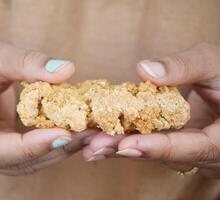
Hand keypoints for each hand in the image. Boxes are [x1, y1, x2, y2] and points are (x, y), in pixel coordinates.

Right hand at [0, 40, 96, 174]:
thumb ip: (27, 62)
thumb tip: (66, 70)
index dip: (28, 147)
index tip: (64, 134)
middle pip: (10, 163)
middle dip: (51, 150)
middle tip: (86, 134)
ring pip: (21, 165)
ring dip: (55, 152)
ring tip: (85, 135)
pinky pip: (23, 158)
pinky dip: (48, 148)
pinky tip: (70, 134)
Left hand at [83, 43, 219, 177]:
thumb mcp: (213, 64)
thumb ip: (184, 67)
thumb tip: (144, 69)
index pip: (191, 147)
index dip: (157, 146)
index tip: (126, 144)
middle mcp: (204, 153)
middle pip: (163, 156)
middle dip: (126, 150)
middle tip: (94, 148)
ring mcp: (187, 151)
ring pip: (152, 154)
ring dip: (119, 149)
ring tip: (88, 146)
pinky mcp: (173, 144)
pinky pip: (149, 145)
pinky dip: (124, 141)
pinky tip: (99, 139)